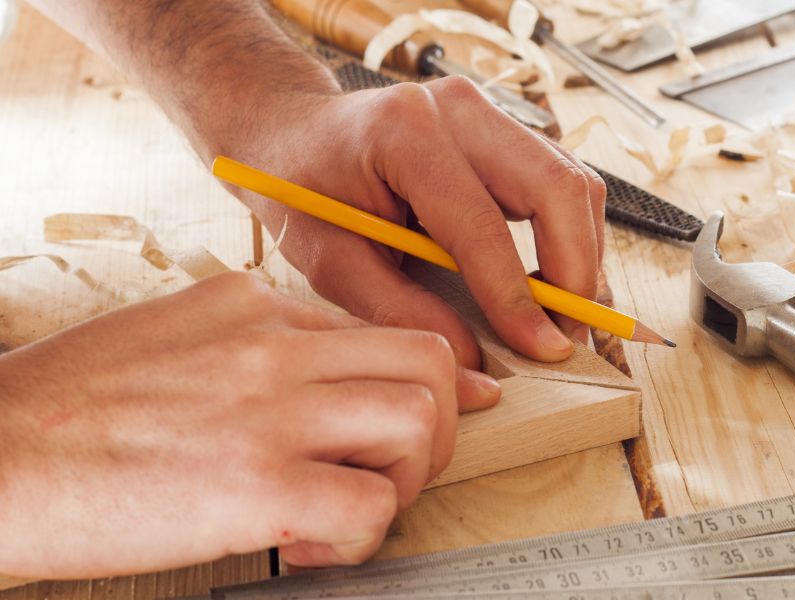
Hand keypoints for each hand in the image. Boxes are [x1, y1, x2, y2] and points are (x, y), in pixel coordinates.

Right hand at [0, 273, 461, 576]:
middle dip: (438, 421)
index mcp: (251, 306)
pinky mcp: (261, 485)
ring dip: (406, 478)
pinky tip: (308, 546)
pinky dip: (361, 537)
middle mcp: (274, 345)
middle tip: (396, 468)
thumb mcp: (165, 335)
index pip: (377, 332)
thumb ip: (244, 345)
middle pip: (427, 360)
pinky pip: (373, 506)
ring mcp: (272, 410)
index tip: (442, 410)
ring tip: (352, 506)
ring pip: (421, 420)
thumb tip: (310, 376)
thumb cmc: (65, 409)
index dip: (415, 383)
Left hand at [223, 77, 605, 386]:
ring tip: (563, 318)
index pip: (483, 223)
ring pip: (575, 183)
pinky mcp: (507, 130)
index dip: (518, 296)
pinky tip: (550, 283)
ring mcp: (489, 112)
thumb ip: (399, 310)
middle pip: (557, 187)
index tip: (543, 349)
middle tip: (568, 337)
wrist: (293, 131)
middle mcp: (459, 109)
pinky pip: (563, 182)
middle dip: (576, 272)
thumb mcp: (331, 261)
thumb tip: (473, 360)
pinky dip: (570, 238)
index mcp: (405, 134)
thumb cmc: (304, 193)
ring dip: (581, 257)